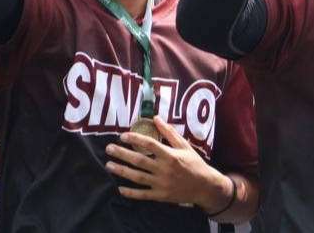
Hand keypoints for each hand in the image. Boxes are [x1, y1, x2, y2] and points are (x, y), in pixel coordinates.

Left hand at [105, 118, 233, 212]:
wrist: (204, 186)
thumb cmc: (194, 163)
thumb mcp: (185, 146)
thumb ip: (170, 133)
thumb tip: (156, 118)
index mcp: (171, 155)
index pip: (149, 144)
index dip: (135, 139)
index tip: (123, 136)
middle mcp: (164, 169)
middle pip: (139, 160)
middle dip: (122, 154)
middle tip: (109, 148)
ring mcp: (161, 183)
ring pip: (137, 176)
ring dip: (121, 171)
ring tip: (109, 165)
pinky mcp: (160, 195)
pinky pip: (142, 194)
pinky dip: (130, 192)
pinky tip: (119, 188)